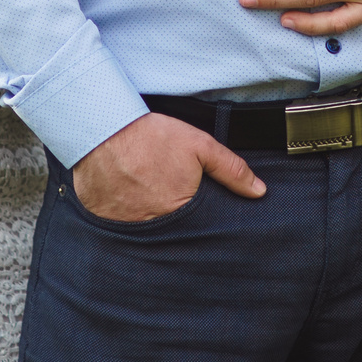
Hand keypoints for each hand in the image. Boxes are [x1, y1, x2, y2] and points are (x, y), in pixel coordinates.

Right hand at [71, 112, 264, 221]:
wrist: (102, 128)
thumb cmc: (152, 137)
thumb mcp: (199, 146)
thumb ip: (231, 170)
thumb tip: (259, 192)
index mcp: (181, 212)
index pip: (199, 228)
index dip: (200, 219)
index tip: (194, 207)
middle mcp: (154, 226)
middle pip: (173, 232)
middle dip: (176, 222)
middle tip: (167, 197)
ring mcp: (127, 226)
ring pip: (146, 232)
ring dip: (149, 219)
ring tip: (147, 197)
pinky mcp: (105, 220)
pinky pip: (119, 226)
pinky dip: (125, 216)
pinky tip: (126, 198)